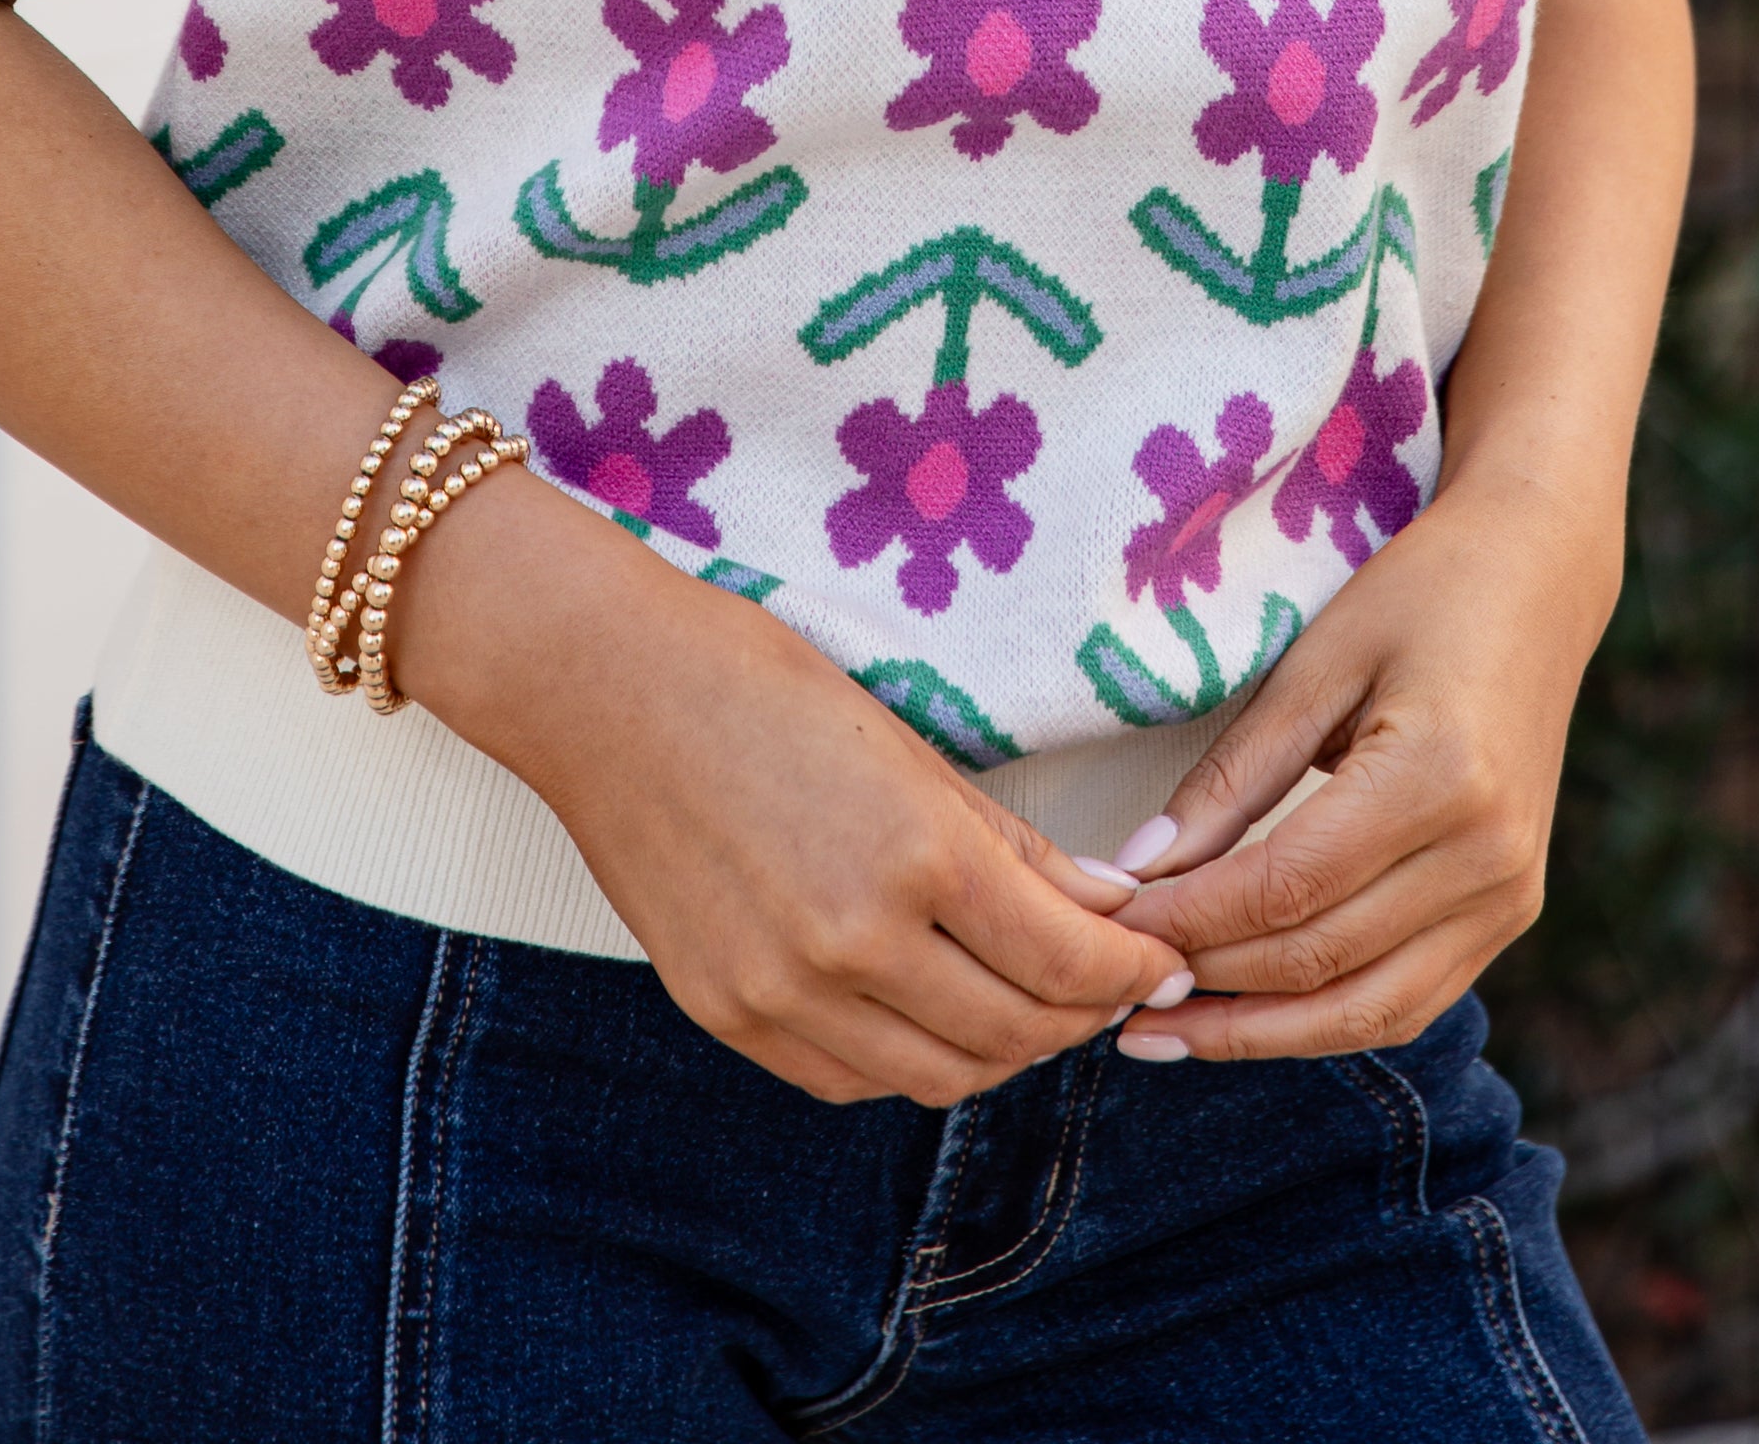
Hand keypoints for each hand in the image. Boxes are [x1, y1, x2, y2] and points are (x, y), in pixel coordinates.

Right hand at [406, 466, 1166, 1106]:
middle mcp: (853, 940)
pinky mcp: (729, 1015)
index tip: (1158, 958)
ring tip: (1023, 999)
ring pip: (938, 1074)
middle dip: (1078, 1015)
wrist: (601, 690)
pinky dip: (910, 1058)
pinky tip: (927, 1008)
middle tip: (1104, 982)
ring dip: (1002, 1048)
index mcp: (913, 852)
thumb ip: (1011, 844)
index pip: (1064, 959)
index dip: (1130, 968)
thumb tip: (1108, 904)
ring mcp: (784, 990)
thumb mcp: (904, 743)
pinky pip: (852, 1077)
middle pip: (1013, 1032)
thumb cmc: (753, 681)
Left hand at [1101, 471, 1620, 1064]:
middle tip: (1115, 989)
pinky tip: (1250, 1016)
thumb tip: (1140, 871)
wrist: (1540, 577)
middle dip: (1208, 982)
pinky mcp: (1512, 913)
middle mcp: (1488, 857)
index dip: (1188, 921)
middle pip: (1320, 957)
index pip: (1286, 888)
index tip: (1107, 928)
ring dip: (1259, 1031)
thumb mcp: (1312, 665)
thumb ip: (1231, 778)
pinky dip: (1324, 1019)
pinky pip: (1409, 999)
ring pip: (1366, 1009)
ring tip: (1164, 1034)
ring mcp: (1511, 896)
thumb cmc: (1418, 596)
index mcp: (1439, 778)